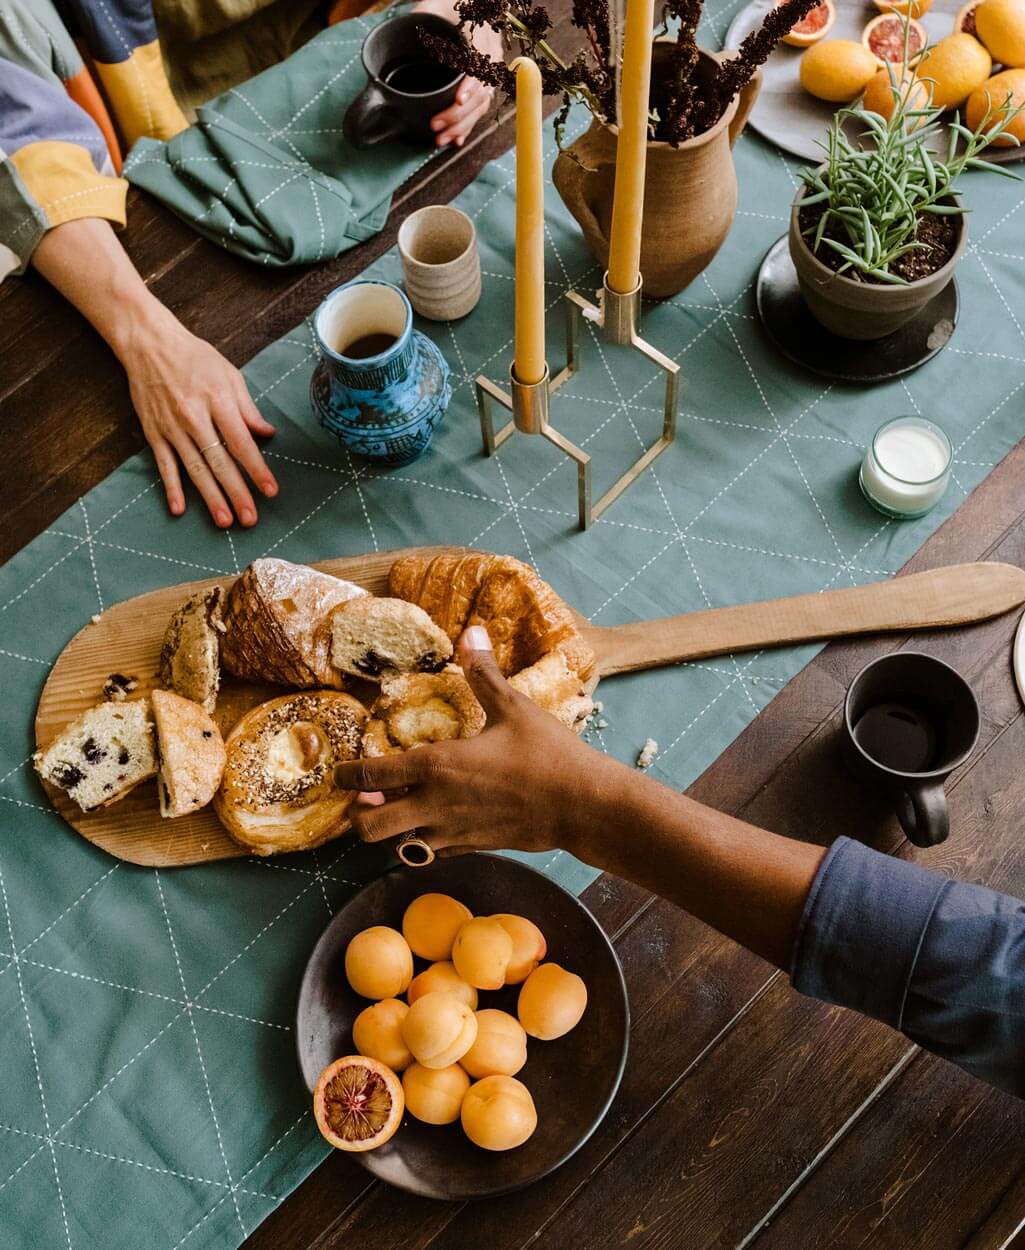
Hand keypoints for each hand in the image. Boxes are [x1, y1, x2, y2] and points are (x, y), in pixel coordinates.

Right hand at [30, 218, 278, 527]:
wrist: (149, 343)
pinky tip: (179, 509)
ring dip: (210, 497)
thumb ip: (248, 408)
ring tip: (224, 521)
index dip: (256, 469)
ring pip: (194, 468)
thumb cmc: (195, 357)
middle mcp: (194, 417)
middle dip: (236, 492)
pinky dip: (171, 487)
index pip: (241, 442)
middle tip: (250, 518)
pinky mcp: (153, 432)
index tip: (270, 490)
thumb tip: (269, 434)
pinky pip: (164, 465)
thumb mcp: (229, 375)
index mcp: (217, 400)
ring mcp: (171, 427)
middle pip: (219, 461)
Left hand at [334, 627, 640, 858]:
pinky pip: (430, 852)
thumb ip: (484, 673)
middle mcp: (434, 804)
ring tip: (394, 809)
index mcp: (436, 766)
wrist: (581, 806)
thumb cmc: (546, 754)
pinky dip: (420, 841)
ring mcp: (451, 832)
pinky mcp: (472, 847)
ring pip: (397, 844)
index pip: (372, 777)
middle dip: (358, 816)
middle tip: (365, 798)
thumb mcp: (513, 708)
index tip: (340, 771)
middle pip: (370, 827)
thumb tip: (471, 631)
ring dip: (389, 830)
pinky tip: (429, 824)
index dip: (348, 775)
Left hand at [417, 0, 501, 146]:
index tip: (457, 100)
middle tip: (436, 126)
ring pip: (480, 106)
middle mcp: (489, 57)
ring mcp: (488, 72)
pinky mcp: (483, 83)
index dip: (470, 85)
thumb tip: (406, 35)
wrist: (469, 5)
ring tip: (441, 139)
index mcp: (481, 36)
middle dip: (458, 115)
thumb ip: (424, 19)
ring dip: (461, 126)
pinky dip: (467, 125)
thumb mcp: (434, 7)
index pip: (480, 65)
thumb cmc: (448, 4)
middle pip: (480, 93)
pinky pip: (479, 108)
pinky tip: (457, 139)